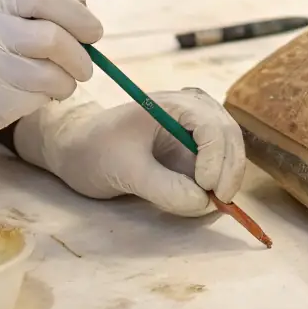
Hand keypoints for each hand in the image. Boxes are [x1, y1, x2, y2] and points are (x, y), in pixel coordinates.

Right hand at [0, 0, 101, 143]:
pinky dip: (44, 98)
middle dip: (80, 54)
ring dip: (67, 81)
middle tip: (85, 64)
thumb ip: (26, 5)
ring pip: (51, 75)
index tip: (92, 30)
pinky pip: (35, 99)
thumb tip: (81, 6)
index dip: (76, 11)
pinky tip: (31, 95)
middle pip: (53, 39)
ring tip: (60, 82)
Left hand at [13, 88, 246, 216]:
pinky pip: (217, 165)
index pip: (212, 127)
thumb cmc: (94, 151)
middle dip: (228, 170)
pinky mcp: (193, 149)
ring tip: (210, 204)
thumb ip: (163, 186)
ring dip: (226, 178)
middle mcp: (192, 110)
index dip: (216, 158)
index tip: (206, 189)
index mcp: (174, 104)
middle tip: (218, 203)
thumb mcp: (124, 170)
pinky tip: (206, 200)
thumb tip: (203, 202)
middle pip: (229, 136)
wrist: (78, 150)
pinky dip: (217, 183)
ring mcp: (195, 129)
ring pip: (229, 151)